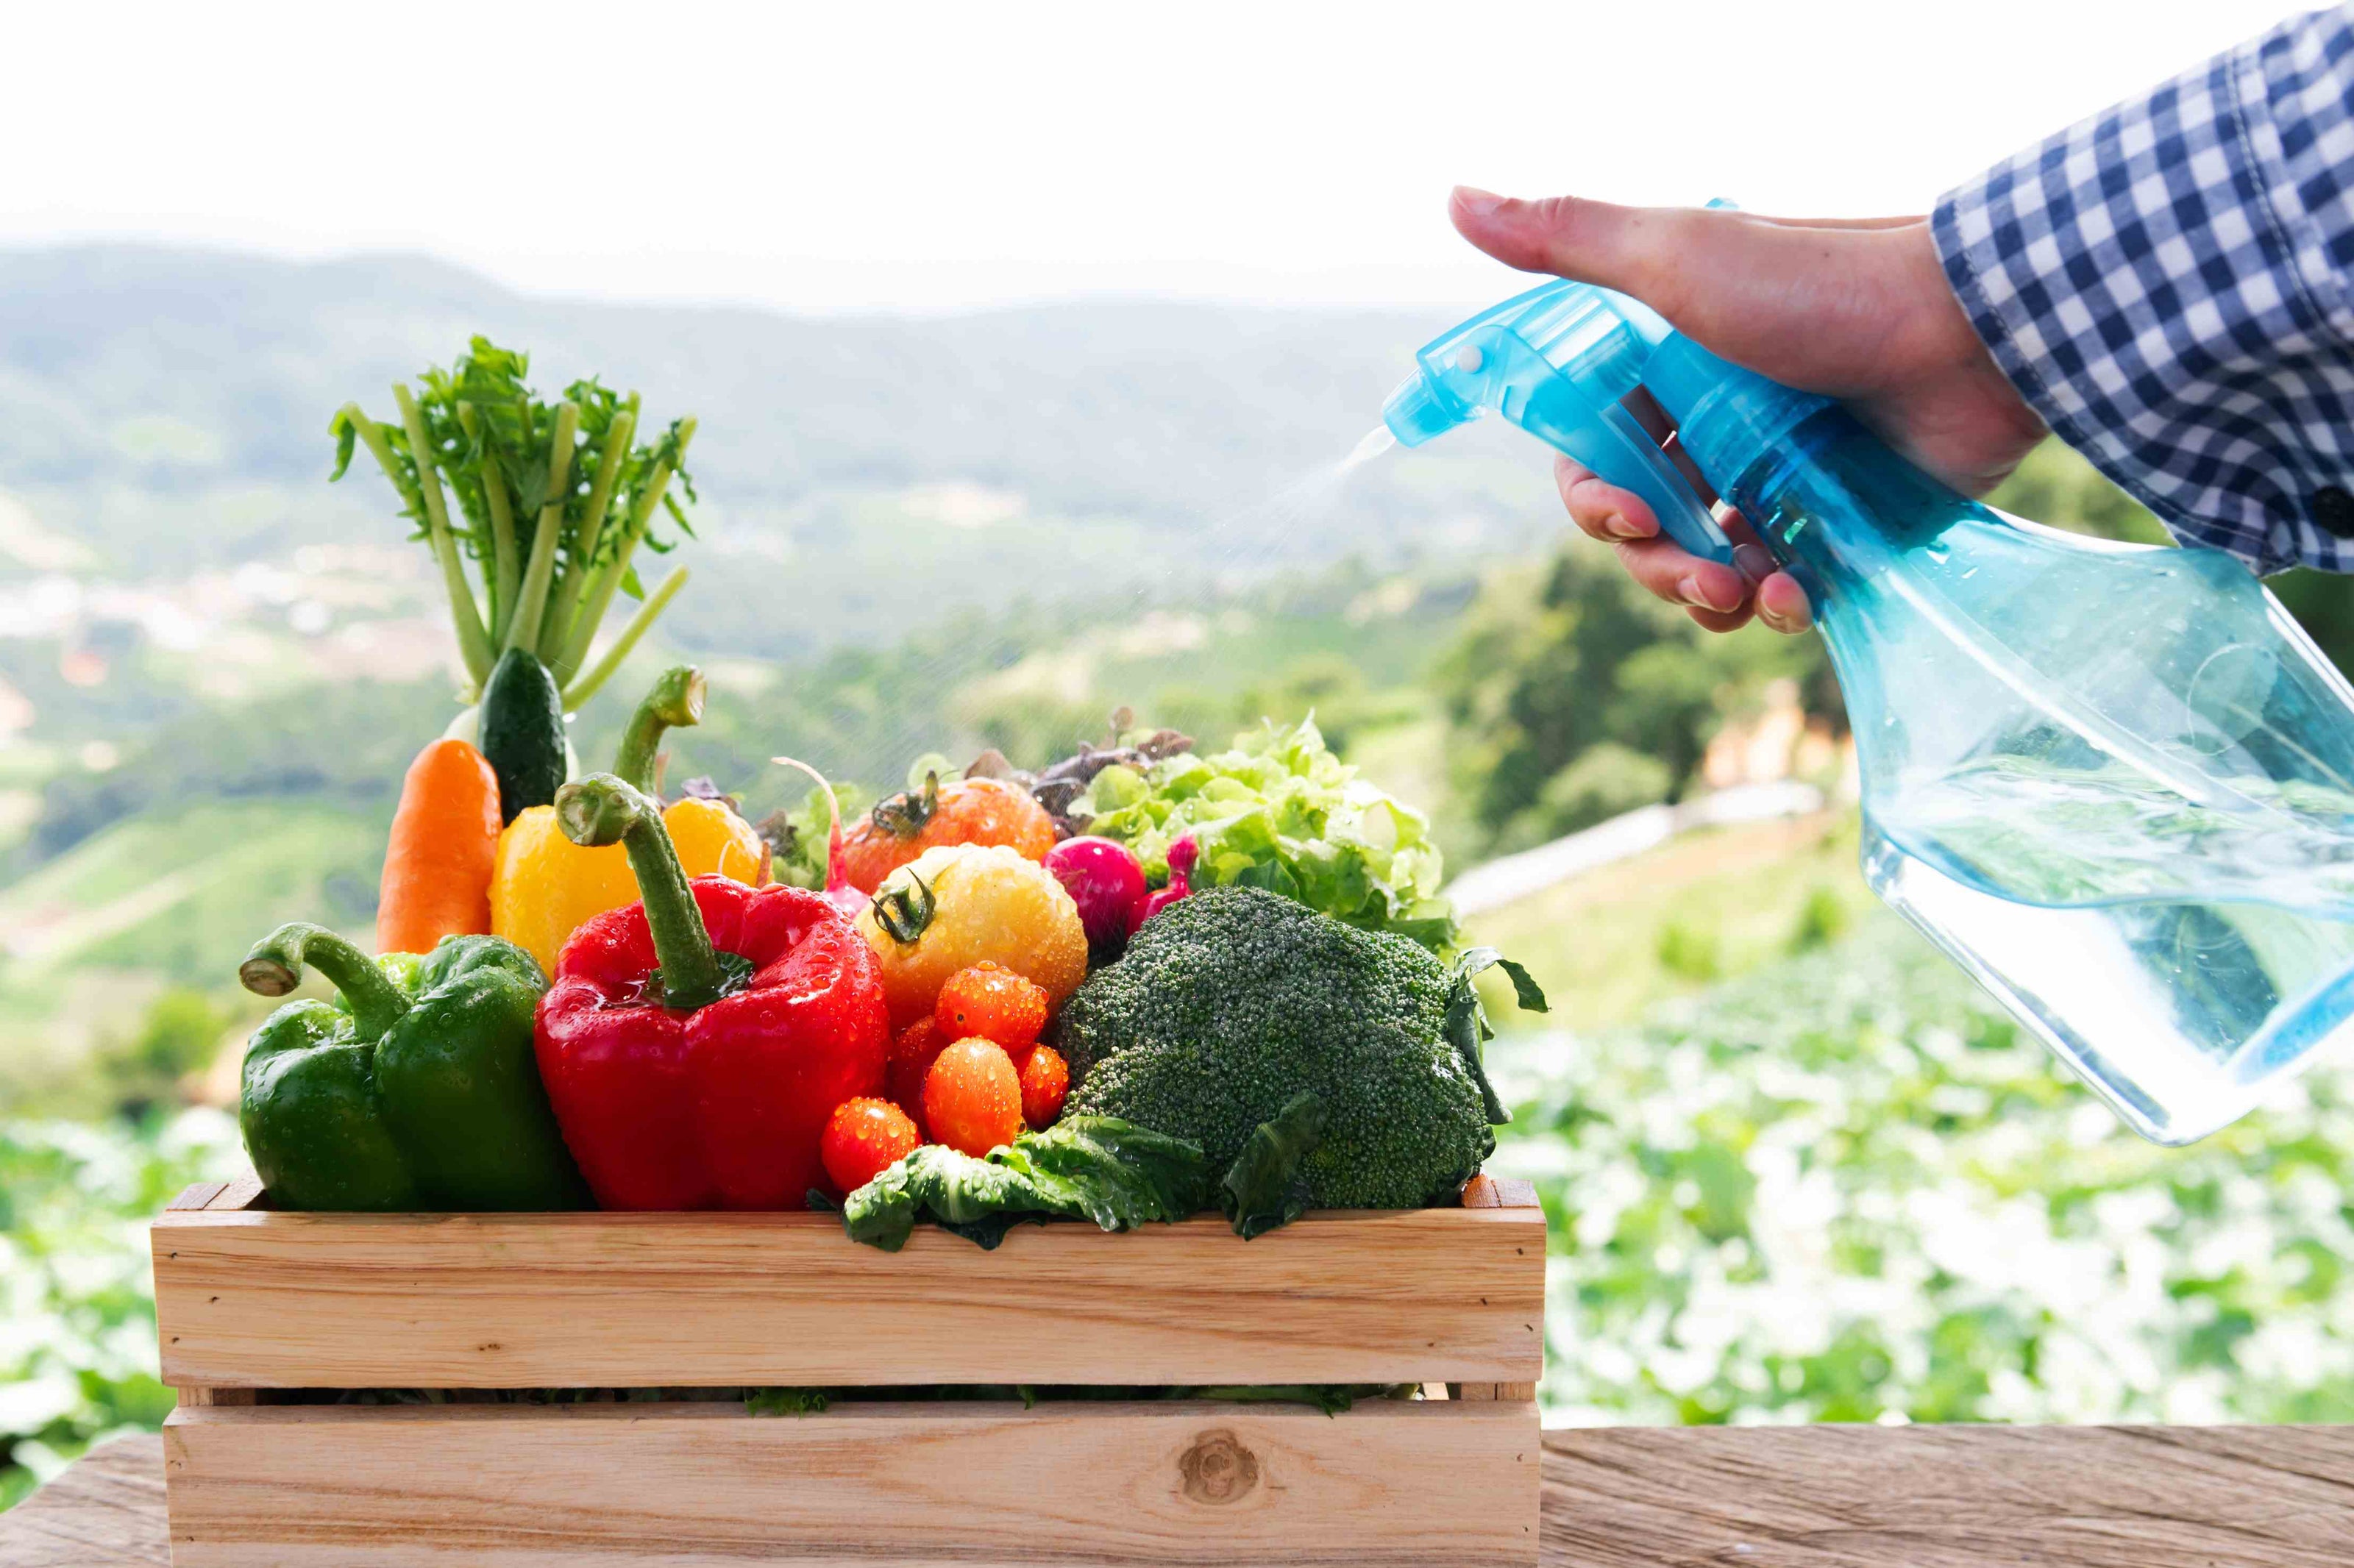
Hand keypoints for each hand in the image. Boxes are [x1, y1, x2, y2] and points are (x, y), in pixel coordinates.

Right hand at [1449, 190, 2046, 632]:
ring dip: (1709, 593)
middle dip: (1651, 559)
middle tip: (1692, 568)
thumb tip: (1452, 195)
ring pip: (1707, 564)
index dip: (1591, 495)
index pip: (1595, 454)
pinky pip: (1787, 585)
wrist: (1977, 333)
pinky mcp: (1844, 522)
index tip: (1619, 508)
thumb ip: (1568, 238)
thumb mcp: (1681, 257)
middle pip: (1645, 523)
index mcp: (1673, 369)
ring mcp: (1784, 478)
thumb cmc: (1826, 289)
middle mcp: (1721, 424)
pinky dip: (1781, 602)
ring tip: (1747, 590)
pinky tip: (1799, 597)